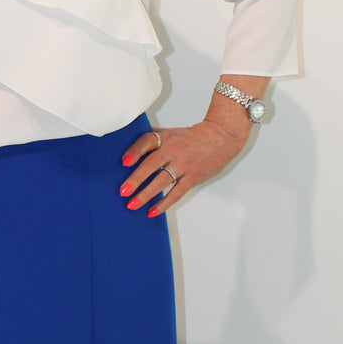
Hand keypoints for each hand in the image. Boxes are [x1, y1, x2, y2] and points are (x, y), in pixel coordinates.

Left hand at [119, 115, 249, 216]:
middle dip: (136, 178)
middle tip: (123, 191)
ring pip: (162, 181)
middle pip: (152, 164)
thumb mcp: (170, 132)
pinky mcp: (192, 178)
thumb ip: (151, 137)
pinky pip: (176, 193)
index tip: (124, 162)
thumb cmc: (190, 137)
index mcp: (166, 138)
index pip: (147, 141)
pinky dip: (164, 203)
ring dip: (146, 194)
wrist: (220, 138)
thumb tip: (126, 140)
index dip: (135, 151)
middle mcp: (174, 150)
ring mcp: (184, 165)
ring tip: (132, 204)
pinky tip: (151, 211)